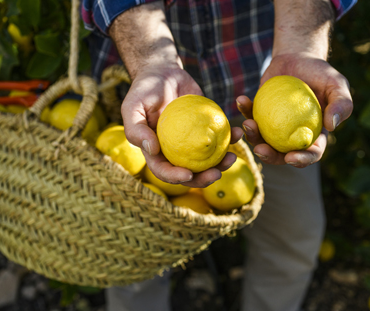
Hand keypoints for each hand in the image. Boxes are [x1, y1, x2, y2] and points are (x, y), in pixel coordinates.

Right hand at [111, 2, 241, 186]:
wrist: (163, 73)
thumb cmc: (143, 91)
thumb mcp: (132, 107)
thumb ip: (136, 129)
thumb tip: (151, 150)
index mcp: (156, 153)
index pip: (164, 171)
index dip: (175, 177)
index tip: (189, 174)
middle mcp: (175, 151)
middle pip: (190, 173)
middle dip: (204, 179)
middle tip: (217, 173)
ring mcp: (193, 141)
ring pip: (208, 160)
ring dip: (221, 163)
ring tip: (232, 157)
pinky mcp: (207, 128)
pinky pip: (219, 137)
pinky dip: (229, 138)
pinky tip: (237, 133)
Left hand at [237, 52, 352, 167]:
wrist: (298, 58)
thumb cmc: (320, 73)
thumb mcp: (337, 85)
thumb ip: (341, 104)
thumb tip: (331, 126)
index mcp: (312, 135)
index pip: (310, 154)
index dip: (301, 160)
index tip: (291, 157)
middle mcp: (291, 135)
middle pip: (280, 154)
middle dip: (269, 157)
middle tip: (260, 149)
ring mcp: (273, 126)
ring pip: (261, 139)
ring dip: (252, 136)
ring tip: (247, 124)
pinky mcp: (259, 113)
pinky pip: (250, 115)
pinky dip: (244, 110)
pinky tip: (241, 100)